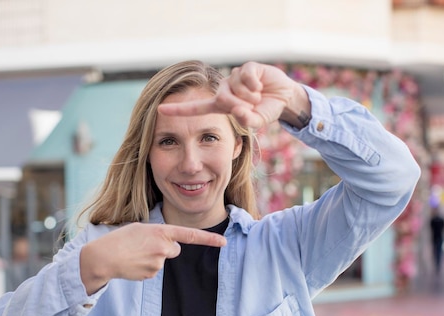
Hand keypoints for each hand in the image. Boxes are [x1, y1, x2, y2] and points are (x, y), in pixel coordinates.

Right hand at [80, 223, 226, 293]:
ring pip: (163, 260)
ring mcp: (158, 263)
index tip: (223, 242)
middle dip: (165, 248)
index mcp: (161, 231)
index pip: (190, 235)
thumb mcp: (141, 228)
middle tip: (145, 246)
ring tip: (135, 254)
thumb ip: (159, 234)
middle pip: (175, 249)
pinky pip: (154, 270)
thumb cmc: (120, 239)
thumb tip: (170, 247)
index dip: (209, 238)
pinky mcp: (152, 275)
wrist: (103, 257)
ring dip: (152, 258)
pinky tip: (133, 263)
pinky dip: (145, 267)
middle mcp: (163, 247)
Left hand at [158, 61, 309, 128]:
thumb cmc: (267, 110)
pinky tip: (261, 85)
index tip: (159, 110)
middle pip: (222, 98)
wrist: (284, 97)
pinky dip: (255, 84)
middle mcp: (224, 90)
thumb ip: (248, 120)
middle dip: (239, 105)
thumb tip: (238, 111)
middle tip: (253, 105)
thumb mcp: (257, 120)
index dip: (178, 110)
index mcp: (221, 105)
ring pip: (236, 88)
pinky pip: (245, 76)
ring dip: (251, 96)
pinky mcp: (247, 68)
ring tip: (259, 95)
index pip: (196, 108)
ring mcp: (234, 78)